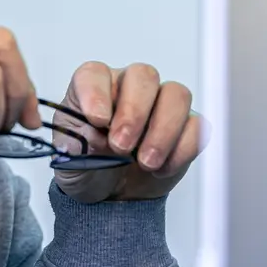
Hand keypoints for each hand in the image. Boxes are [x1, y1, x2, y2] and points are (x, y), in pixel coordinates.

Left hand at [53, 61, 205, 201]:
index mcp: (93, 88)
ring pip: (176, 95)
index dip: (96, 93)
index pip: (94, 74)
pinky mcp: (184, 127)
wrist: (107, 192)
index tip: (96, 120)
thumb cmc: (86, 165)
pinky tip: (161, 168)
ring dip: (162, 131)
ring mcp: (160, 104)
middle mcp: (128, 88)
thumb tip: (101, 138)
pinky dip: (181, 150)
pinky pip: (196, 126)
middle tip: (121, 146)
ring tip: (144, 162)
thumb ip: (80, 143)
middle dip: (134, 113)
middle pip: (143, 76)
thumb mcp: (69, 158)